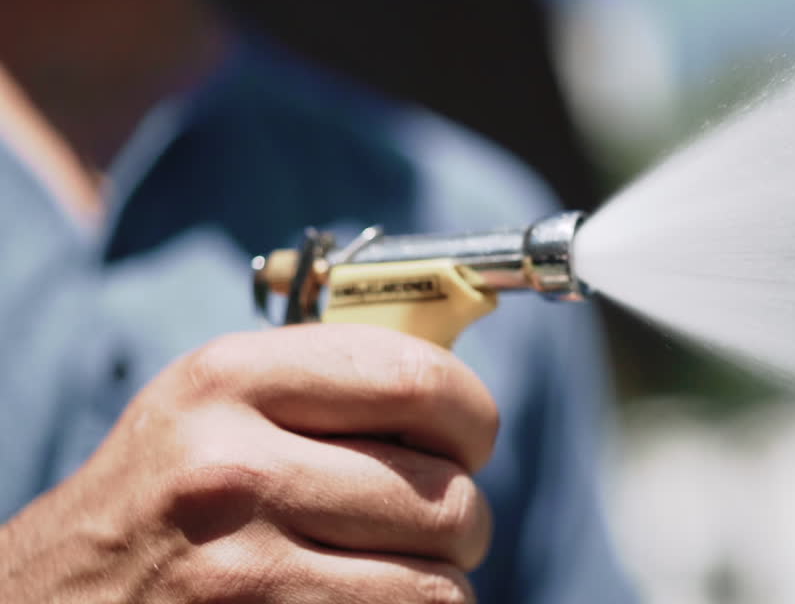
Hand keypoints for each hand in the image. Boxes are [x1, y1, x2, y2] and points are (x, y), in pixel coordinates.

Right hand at [0, 323, 497, 602]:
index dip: (473, 417)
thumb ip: (323, 385)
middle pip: (447, 497)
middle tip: (433, 525)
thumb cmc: (155, 499)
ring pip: (441, 584)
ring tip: (389, 572)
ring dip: (436, 583)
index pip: (418, 379)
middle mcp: (233, 469)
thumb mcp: (214, 407)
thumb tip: (456, 391)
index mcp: (231, 379)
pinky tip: (360, 603)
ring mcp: (242, 572)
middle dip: (463, 518)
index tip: (470, 440)